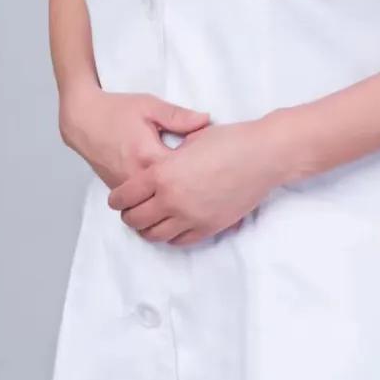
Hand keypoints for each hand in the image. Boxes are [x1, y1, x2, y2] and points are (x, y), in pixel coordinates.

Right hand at [59, 87, 210, 189]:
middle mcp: (137, 177)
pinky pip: (141, 200)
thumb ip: (178, 116)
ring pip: (155, 201)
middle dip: (189, 187)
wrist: (83, 119)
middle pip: (171, 193)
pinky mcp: (118, 189)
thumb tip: (206, 120)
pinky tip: (168, 187)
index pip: (183, 172)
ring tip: (190, 185)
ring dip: (172, 194)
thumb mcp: (150, 106)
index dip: (201, 168)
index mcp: (149, 157)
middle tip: (207, 180)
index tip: (214, 162)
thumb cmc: (117, 110)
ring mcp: (126, 187)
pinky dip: (155, 195)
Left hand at [106, 117, 285, 247]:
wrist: (263, 156)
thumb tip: (161, 161)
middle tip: (128, 211)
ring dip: (147, 229)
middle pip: (136, 219)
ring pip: (155, 234)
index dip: (117, 199)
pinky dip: (170, 235)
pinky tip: (170, 226)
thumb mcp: (190, 139)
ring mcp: (190, 217)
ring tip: (148, 221)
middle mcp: (172, 199)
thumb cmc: (230, 140)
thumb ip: (170, 154)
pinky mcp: (208, 227)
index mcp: (162, 173)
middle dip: (128, 215)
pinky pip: (179, 240)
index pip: (126, 195)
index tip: (116, 199)